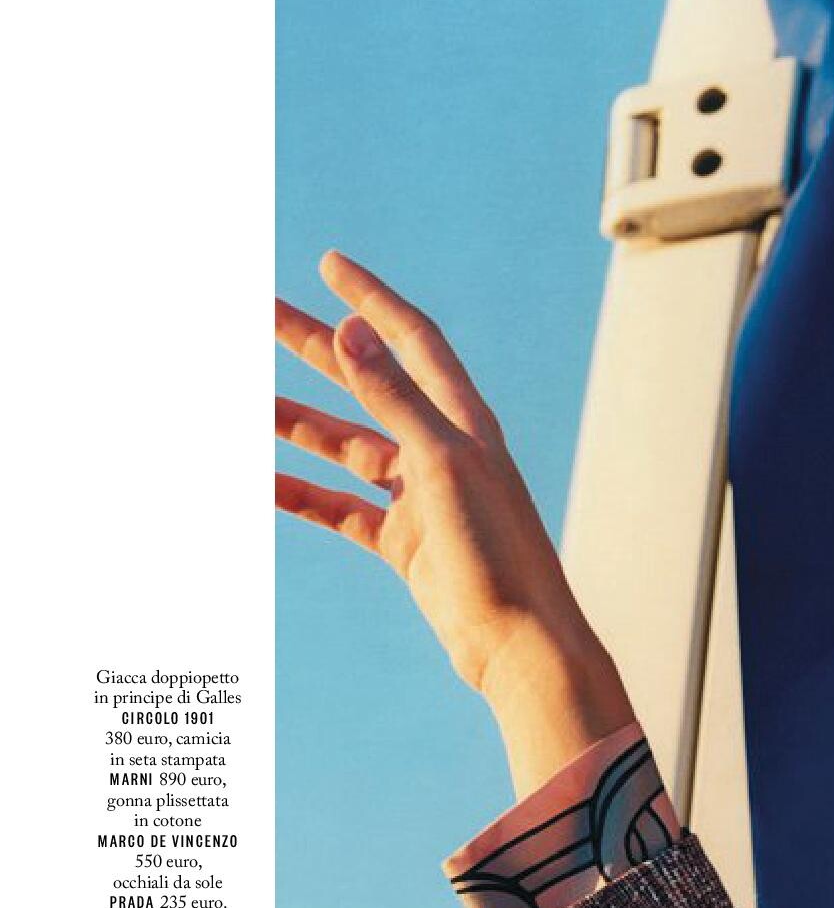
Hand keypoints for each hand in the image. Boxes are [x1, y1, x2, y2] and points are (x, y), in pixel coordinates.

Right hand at [276, 251, 632, 795]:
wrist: (517, 643)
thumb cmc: (495, 553)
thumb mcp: (442, 466)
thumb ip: (394, 399)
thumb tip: (350, 330)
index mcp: (463, 421)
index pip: (413, 341)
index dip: (371, 299)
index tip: (328, 264)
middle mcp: (443, 450)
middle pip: (370, 385)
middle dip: (316, 349)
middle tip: (261, 315)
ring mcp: (422, 498)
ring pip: (348, 448)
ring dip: (297, 423)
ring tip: (244, 401)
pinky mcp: (406, 544)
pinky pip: (343, 509)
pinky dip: (304, 494)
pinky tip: (261, 481)